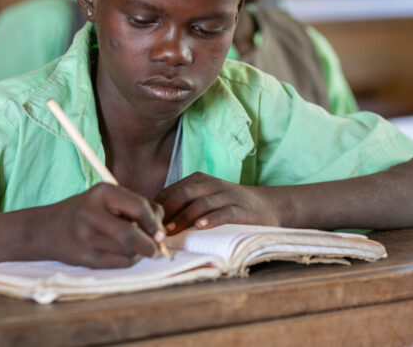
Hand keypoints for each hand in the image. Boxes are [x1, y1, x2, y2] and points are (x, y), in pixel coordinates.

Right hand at [39, 183, 165, 268]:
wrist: (47, 229)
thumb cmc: (86, 211)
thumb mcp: (108, 198)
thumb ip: (135, 207)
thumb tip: (160, 232)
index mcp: (101, 192)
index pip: (138, 207)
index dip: (154, 222)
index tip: (159, 231)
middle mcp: (91, 213)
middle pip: (131, 234)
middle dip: (150, 243)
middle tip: (156, 246)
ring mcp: (86, 236)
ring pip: (128, 252)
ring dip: (139, 253)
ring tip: (135, 247)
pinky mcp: (85, 257)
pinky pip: (120, 263)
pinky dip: (129, 261)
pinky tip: (123, 254)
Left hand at [155, 173, 280, 234]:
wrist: (267, 205)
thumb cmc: (227, 206)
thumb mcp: (203, 199)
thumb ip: (181, 206)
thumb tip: (151, 223)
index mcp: (197, 181)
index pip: (170, 191)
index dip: (156, 208)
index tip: (145, 225)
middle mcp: (210, 184)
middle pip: (183, 194)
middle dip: (167, 212)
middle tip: (155, 230)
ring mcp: (227, 196)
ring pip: (201, 203)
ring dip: (184, 217)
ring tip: (171, 231)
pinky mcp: (241, 209)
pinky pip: (224, 212)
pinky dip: (211, 219)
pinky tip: (200, 226)